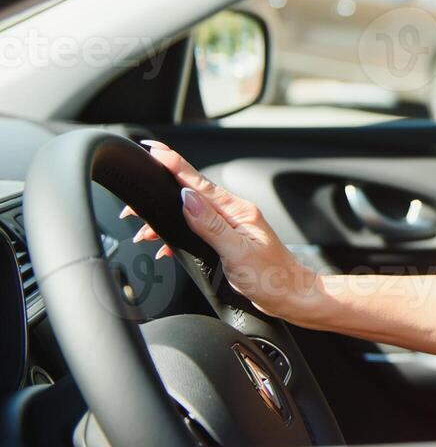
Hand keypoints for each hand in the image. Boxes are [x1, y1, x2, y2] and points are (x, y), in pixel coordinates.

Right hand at [122, 140, 321, 322]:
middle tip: (133, 204)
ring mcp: (231, 226)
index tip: (154, 150)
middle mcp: (234, 214)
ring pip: (190, 213)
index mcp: (238, 211)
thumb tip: (187, 200)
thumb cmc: (272, 277)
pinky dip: (176, 235)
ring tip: (142, 230)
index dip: (175, 165)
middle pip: (191, 195)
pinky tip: (163, 245)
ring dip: (164, 219)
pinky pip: (196, 229)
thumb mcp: (238, 252)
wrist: (291, 295)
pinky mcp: (228, 240)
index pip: (199, 184)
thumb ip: (211, 225)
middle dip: (160, 193)